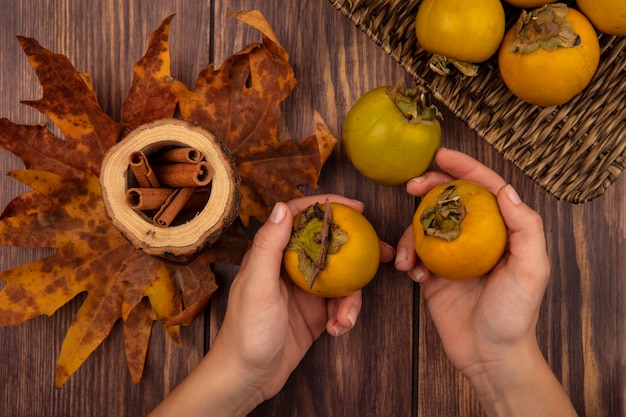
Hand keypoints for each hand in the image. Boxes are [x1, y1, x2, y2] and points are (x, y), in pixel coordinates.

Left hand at [218, 194, 392, 400]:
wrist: (248, 378)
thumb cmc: (246, 331)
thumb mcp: (257, 285)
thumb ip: (269, 246)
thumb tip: (282, 207)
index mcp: (273, 255)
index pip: (300, 218)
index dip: (328, 207)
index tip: (357, 208)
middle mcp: (290, 268)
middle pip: (329, 246)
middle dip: (358, 249)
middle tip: (384, 252)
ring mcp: (305, 291)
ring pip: (342, 278)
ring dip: (352, 297)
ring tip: (346, 318)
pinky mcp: (315, 314)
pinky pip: (340, 305)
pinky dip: (345, 315)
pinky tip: (339, 329)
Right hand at [395, 148, 576, 415]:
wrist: (488, 355)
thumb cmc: (515, 314)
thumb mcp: (532, 270)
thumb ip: (526, 228)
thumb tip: (506, 190)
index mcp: (501, 232)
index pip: (484, 189)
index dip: (465, 169)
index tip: (441, 156)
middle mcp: (476, 238)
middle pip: (450, 201)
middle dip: (429, 188)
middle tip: (411, 186)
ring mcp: (452, 256)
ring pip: (425, 227)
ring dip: (410, 234)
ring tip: (407, 258)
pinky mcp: (433, 274)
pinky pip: (414, 254)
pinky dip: (407, 259)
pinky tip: (411, 274)